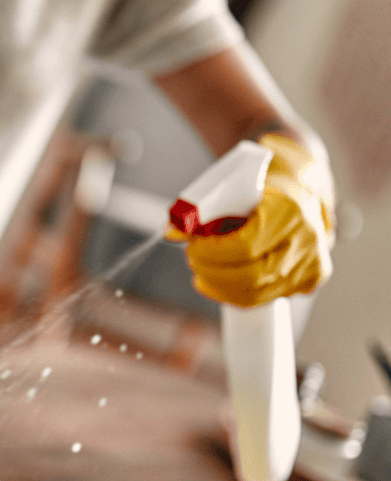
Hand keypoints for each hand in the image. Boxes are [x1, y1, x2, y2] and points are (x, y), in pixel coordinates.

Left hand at [184, 134, 334, 306]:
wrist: (304, 185)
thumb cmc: (265, 182)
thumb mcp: (233, 183)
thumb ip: (202, 207)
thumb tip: (170, 231)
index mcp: (290, 210)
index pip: (244, 247)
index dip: (212, 252)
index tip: (193, 244)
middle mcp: (307, 241)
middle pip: (250, 277)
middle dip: (211, 271)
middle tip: (193, 257)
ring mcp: (312, 264)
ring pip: (255, 294)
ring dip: (219, 284)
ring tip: (202, 267)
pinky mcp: (309, 280)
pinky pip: (264, 298)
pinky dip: (233, 293)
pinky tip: (215, 281)